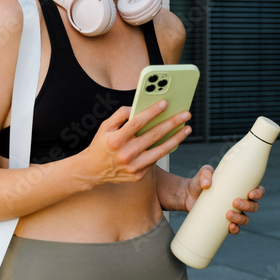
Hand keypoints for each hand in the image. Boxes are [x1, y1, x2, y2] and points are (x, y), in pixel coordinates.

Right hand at [77, 101, 191, 187]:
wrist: (92, 171)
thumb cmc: (100, 145)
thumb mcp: (104, 127)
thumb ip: (120, 115)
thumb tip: (136, 107)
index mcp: (116, 140)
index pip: (138, 122)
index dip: (152, 111)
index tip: (165, 103)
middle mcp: (126, 154)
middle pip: (154, 135)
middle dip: (172, 123)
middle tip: (185, 114)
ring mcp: (133, 167)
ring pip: (161, 150)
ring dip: (176, 138)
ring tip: (186, 129)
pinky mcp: (138, 176)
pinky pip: (155, 160)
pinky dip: (165, 150)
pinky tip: (174, 141)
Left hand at [185, 165, 264, 234]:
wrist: (187, 195)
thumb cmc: (200, 181)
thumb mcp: (203, 173)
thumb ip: (205, 173)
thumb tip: (206, 184)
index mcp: (240, 188)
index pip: (257, 190)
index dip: (259, 193)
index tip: (251, 194)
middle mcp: (240, 200)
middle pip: (253, 206)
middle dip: (248, 206)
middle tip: (235, 202)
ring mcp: (233, 212)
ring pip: (245, 218)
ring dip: (241, 219)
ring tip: (228, 214)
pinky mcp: (223, 222)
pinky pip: (235, 228)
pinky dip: (235, 229)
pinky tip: (231, 227)